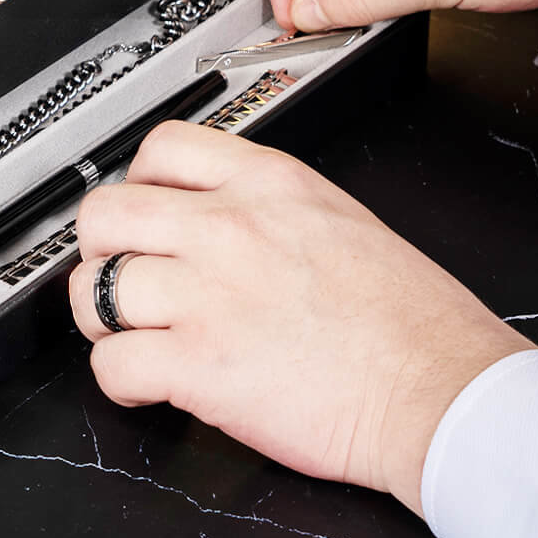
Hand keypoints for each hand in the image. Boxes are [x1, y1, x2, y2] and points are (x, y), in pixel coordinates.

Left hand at [69, 123, 531, 513]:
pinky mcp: (199, 364)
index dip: (136, 181)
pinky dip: (118, 380)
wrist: (442, 391)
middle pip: (106, 212)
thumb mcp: (340, 218)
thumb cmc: (413, 320)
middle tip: (120, 275)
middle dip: (100, 249)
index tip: (142, 210)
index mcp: (267, 183)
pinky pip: (113, 364)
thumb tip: (218, 215)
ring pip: (95, 288)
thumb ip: (271, 208)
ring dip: (102, 318)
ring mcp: (208, 293)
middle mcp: (228, 227)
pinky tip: (146, 383)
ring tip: (129, 335)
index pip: (161, 146)